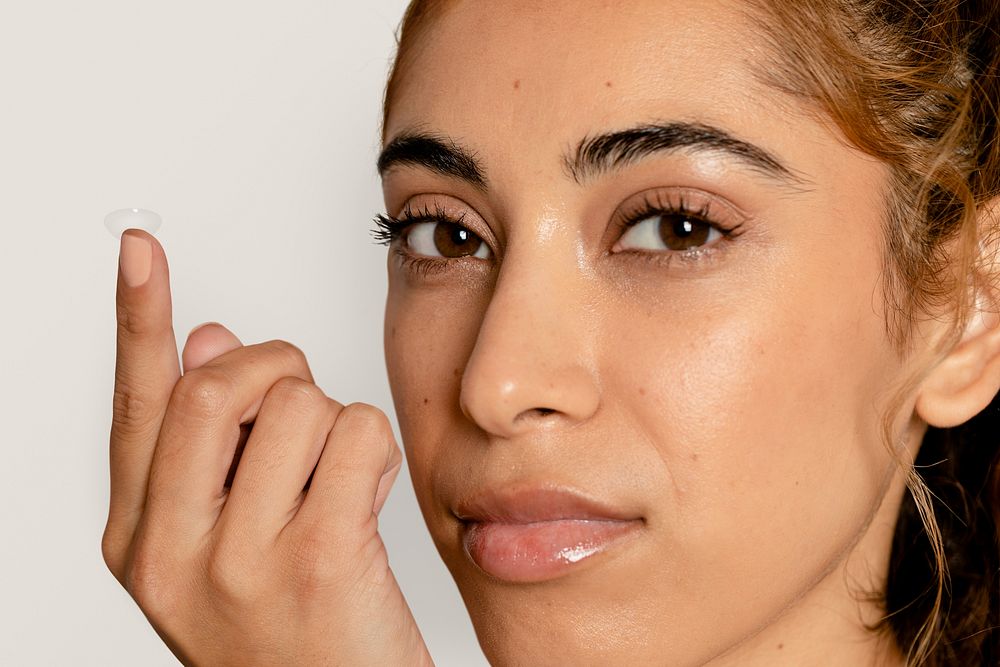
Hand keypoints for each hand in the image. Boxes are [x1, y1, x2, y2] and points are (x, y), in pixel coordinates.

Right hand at [102, 229, 432, 665]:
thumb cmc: (294, 632)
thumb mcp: (230, 545)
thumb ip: (210, 447)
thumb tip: (209, 341)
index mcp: (142, 540)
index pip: (136, 405)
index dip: (137, 318)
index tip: (140, 250)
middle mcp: (174, 554)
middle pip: (215, 387)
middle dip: (276, 369)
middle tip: (302, 401)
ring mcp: (242, 562)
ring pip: (299, 404)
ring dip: (334, 424)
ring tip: (336, 487)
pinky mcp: (319, 562)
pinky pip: (356, 434)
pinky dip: (375, 452)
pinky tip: (367, 505)